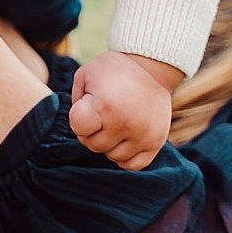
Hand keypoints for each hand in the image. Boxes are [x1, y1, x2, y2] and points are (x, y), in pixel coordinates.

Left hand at [68, 52, 179, 170]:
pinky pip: (133, 165)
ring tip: (116, 123)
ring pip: (113, 157)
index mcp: (104, 105)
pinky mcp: (155, 142)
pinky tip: (126, 139)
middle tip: (103, 115)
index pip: (79, 129)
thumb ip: (76, 101)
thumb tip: (79, 126)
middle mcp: (124, 123)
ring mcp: (142, 135)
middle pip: (94, 146)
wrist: (151, 67)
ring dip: (110, 144)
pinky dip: (126, 156)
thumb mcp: (86, 74)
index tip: (88, 106)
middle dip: (93, 132)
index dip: (79, 118)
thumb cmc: (114, 71)